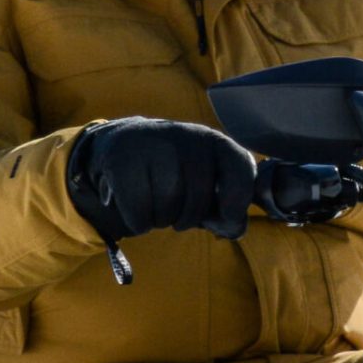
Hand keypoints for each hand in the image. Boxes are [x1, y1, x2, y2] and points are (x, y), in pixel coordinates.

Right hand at [66, 117, 254, 243]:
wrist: (124, 146)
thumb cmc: (174, 174)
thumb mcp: (205, 187)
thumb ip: (228, 211)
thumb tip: (235, 227)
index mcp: (214, 141)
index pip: (240, 169)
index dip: (237, 202)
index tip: (227, 218)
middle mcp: (186, 135)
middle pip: (198, 198)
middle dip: (189, 218)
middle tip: (177, 210)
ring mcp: (152, 142)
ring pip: (167, 205)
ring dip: (162, 219)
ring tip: (156, 203)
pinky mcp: (122, 156)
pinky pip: (139, 212)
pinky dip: (140, 221)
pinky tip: (136, 205)